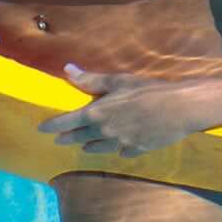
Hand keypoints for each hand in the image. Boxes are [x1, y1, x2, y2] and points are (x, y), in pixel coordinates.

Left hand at [42, 64, 214, 158]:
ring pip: (98, 148)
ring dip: (89, 146)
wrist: (180, 109)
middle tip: (59, 139)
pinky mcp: (137, 149)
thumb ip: (91, 79)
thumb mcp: (118, 81)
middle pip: (80, 137)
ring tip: (84, 146)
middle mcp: (105, 131)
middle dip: (68, 138)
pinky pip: (122, 152)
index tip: (41, 129)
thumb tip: (67, 69)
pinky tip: (118, 148)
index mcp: (96, 113)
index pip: (66, 122)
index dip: (51, 125)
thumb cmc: (148, 90)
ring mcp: (121, 143)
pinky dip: (118, 150)